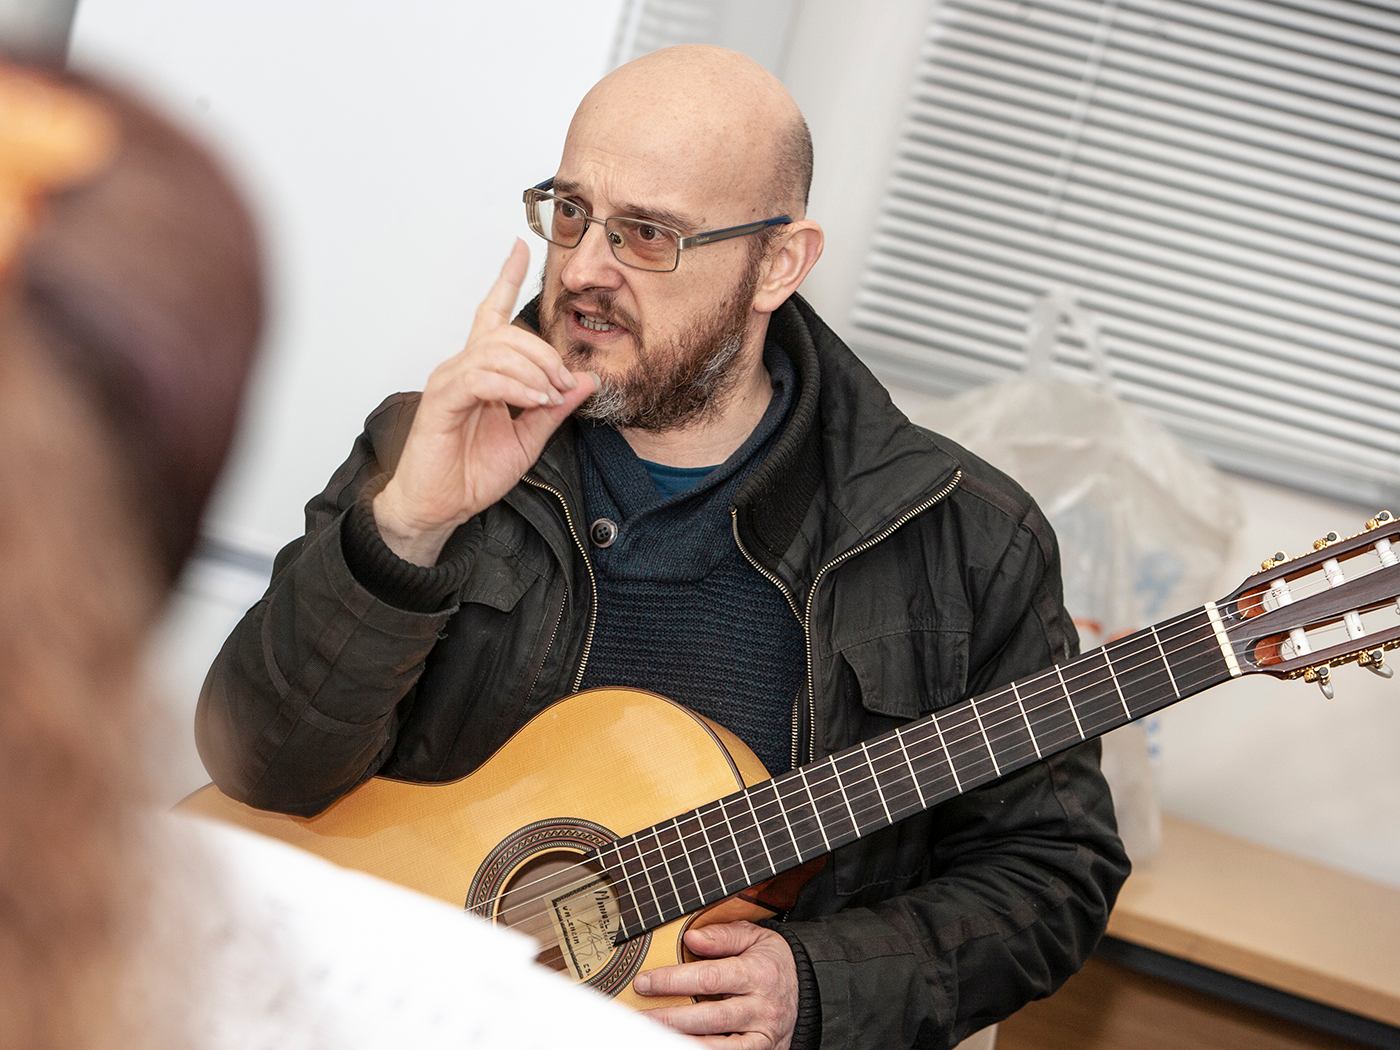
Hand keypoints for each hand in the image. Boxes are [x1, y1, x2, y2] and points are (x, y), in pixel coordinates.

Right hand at [373, 240, 596, 563]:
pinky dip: (513, 385)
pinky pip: (481, 377)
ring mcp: (449, 381)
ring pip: (496, 350)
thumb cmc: (472, 473)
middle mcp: (462, 367)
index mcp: (482, 371)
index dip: (505, 279)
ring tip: (550, 396)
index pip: (492, 313)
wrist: (439, 507)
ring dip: (534, 370)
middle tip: (566, 383)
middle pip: (507, 332)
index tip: (519, 248)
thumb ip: (554, 409)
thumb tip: (586, 381)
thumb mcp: (528, 438)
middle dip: (545, 352)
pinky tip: (531, 399)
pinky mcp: (442, 400)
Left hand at [635, 921, 798, 1048]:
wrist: (812, 990)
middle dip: (670, 1018)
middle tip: (640, 1016)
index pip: (709, 977)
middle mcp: (760, 1007)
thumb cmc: (772, 962)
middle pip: (710, 1016)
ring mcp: (761, 1035)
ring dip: (683, 1042)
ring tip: (654, 1037)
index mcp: (757, 973)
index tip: (645, 982)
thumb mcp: (756, 938)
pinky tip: (681, 1046)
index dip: (674, 981)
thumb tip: (690, 938)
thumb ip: (724, 936)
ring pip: (718, 1045)